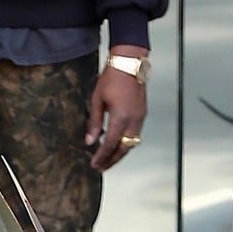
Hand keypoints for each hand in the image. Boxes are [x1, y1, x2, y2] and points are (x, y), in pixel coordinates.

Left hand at [85, 52, 146, 171]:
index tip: (94, 164)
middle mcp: (134, 121)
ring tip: (108, 158)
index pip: (110, 144)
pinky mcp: (142, 113)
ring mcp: (140, 117)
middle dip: (113, 160)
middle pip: (124, 148)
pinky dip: (126, 142)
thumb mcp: (97, 100)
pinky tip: (116, 141)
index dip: (102, 156)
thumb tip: (90, 141)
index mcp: (121, 118)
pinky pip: (135, 134)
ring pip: (132, 143)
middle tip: (101, 167)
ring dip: (120, 152)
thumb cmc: (111, 79)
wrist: (129, 64)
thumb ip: (94, 122)